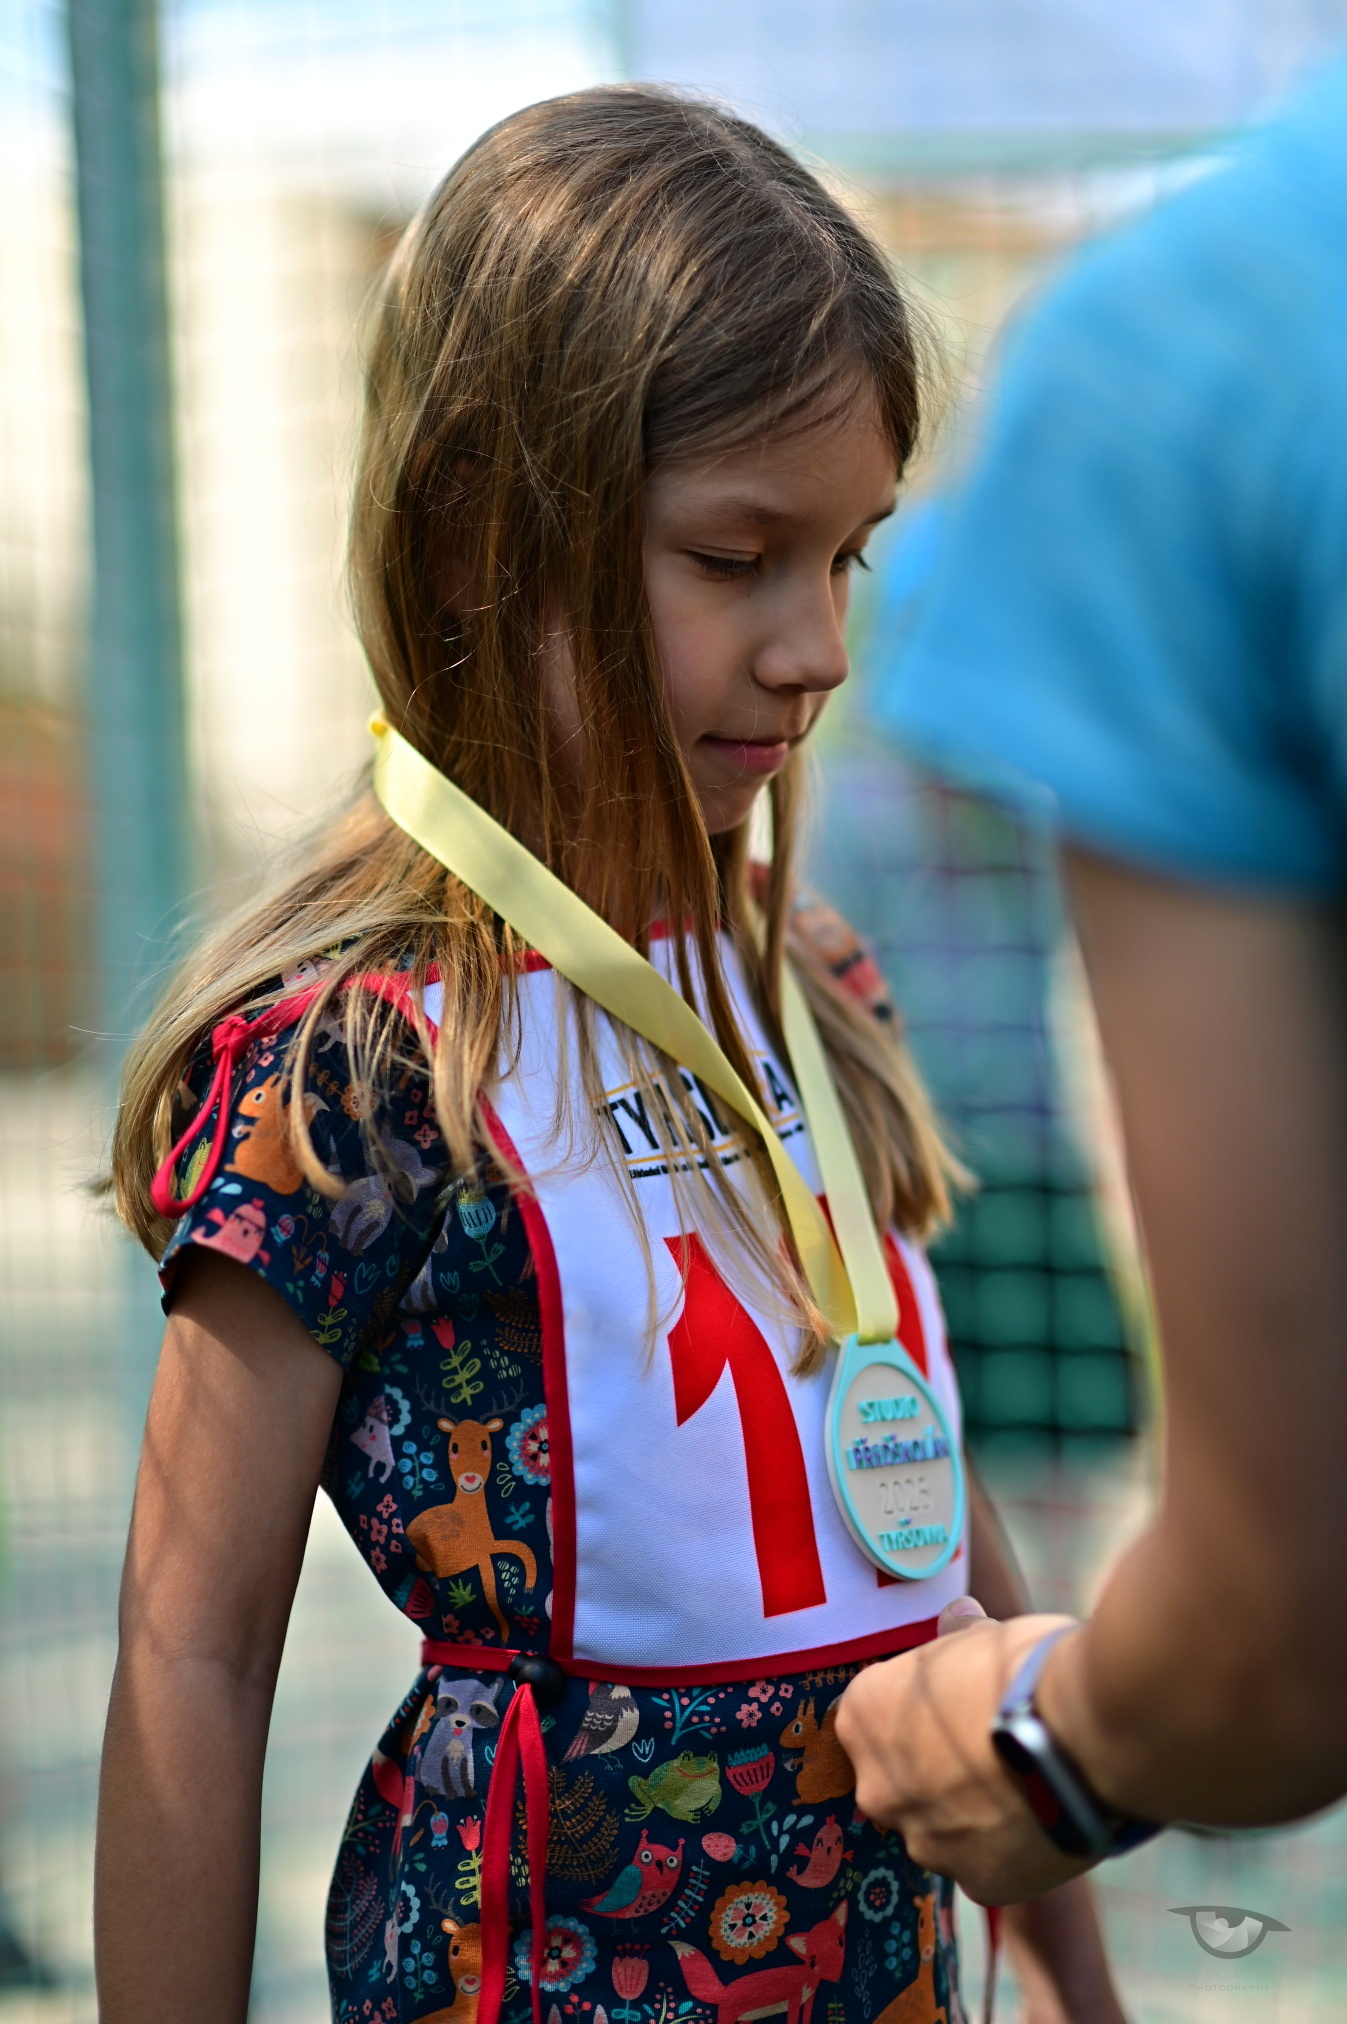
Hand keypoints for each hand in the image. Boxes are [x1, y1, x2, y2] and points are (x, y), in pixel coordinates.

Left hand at [834, 1599, 1094, 1903]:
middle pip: (898, 1779)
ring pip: (939, 1829)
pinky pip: (985, 1865)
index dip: (915, 1711)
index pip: (873, 1717)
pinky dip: (1008, 1849)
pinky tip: (1043, 1820)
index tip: (952, 1708)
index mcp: (863, 1715)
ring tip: (1026, 1786)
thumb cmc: (1026, 1667)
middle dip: (934, 1770)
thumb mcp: (980, 1635)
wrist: (1084, 1734)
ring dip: (969, 1813)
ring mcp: (925, 1841)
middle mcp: (877, 1787)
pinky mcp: (976, 1883)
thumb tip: (957, 1621)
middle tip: (988, 1750)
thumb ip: (956, 1640)